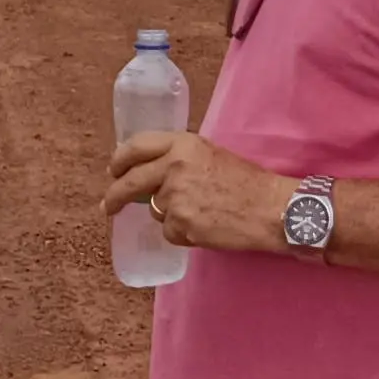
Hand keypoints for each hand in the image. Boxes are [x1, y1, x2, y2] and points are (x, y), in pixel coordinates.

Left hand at [104, 131, 293, 252]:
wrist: (270, 208)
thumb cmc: (246, 182)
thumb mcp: (209, 155)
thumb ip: (178, 159)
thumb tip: (149, 173)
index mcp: (182, 144)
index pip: (136, 146)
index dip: (120, 160)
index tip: (113, 171)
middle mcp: (174, 166)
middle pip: (130, 182)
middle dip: (115, 197)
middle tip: (109, 207)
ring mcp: (176, 197)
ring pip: (156, 211)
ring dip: (171, 216)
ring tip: (203, 213)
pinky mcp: (181, 224)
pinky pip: (170, 232)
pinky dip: (183, 233)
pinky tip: (207, 227)